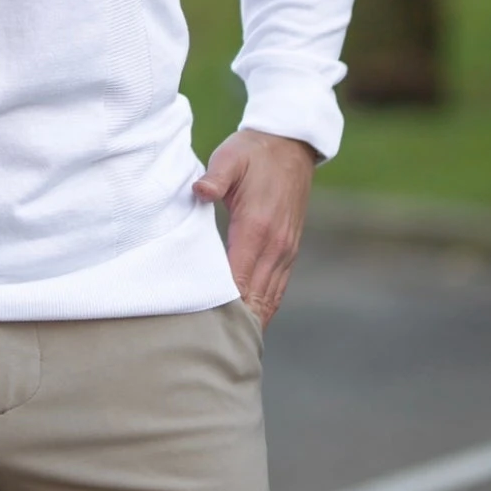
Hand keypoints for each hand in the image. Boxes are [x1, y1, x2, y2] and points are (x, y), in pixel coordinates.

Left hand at [192, 131, 317, 330]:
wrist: (291, 144)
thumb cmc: (252, 151)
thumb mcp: (230, 157)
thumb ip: (215, 178)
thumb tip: (199, 192)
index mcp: (257, 227)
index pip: (239, 278)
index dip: (223, 304)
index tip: (205, 326)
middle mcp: (276, 244)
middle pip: (256, 296)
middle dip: (237, 321)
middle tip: (212, 346)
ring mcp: (286, 249)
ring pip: (270, 296)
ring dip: (254, 319)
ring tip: (232, 345)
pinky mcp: (289, 248)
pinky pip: (279, 286)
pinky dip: (266, 306)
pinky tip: (253, 320)